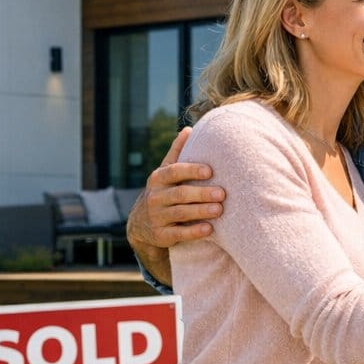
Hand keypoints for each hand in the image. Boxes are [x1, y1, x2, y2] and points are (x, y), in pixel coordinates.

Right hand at [129, 128, 225, 248]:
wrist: (141, 224)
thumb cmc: (163, 191)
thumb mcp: (165, 172)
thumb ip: (177, 152)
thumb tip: (189, 128)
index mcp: (159, 179)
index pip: (174, 172)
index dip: (191, 170)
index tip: (210, 171)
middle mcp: (155, 197)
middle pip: (180, 194)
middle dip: (201, 193)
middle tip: (222, 193)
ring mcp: (157, 217)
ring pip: (180, 213)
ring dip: (201, 211)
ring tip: (219, 210)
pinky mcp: (161, 235)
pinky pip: (178, 234)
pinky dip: (193, 232)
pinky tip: (209, 229)